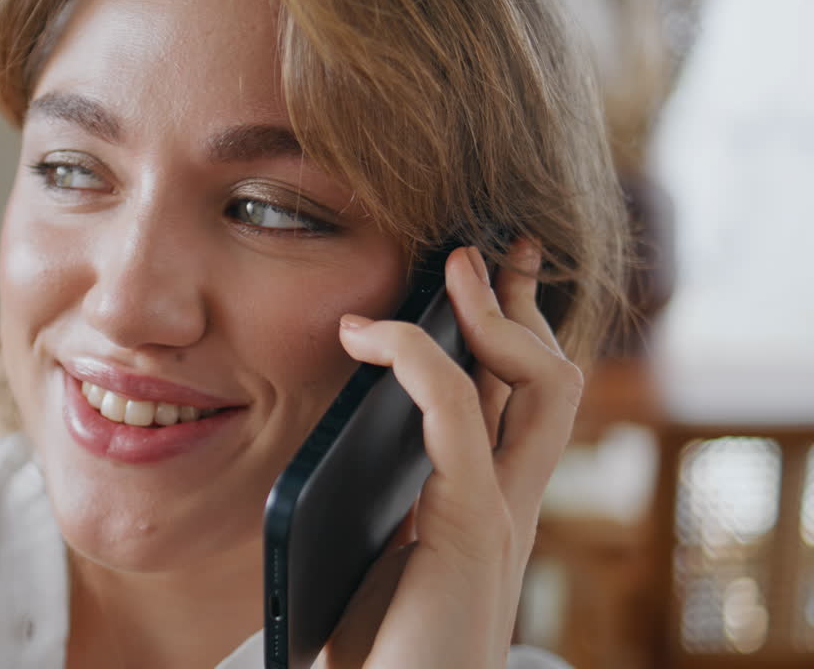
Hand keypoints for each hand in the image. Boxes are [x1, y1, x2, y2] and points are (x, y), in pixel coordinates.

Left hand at [319, 240, 582, 668]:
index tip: (479, 277)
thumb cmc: (371, 652)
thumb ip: (371, 499)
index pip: (515, 402)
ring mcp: (502, 515)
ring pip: (538, 385)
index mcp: (483, 506)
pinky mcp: (473, 530)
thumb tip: (324, 441)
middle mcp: (510, 504)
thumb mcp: (369, 554)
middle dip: (526, 306)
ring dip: (495, 314)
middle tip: (492, 245)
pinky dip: (420, 360)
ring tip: (455, 263)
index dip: (508, 332)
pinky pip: (460, 415)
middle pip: (548, 380)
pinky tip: (371, 337)